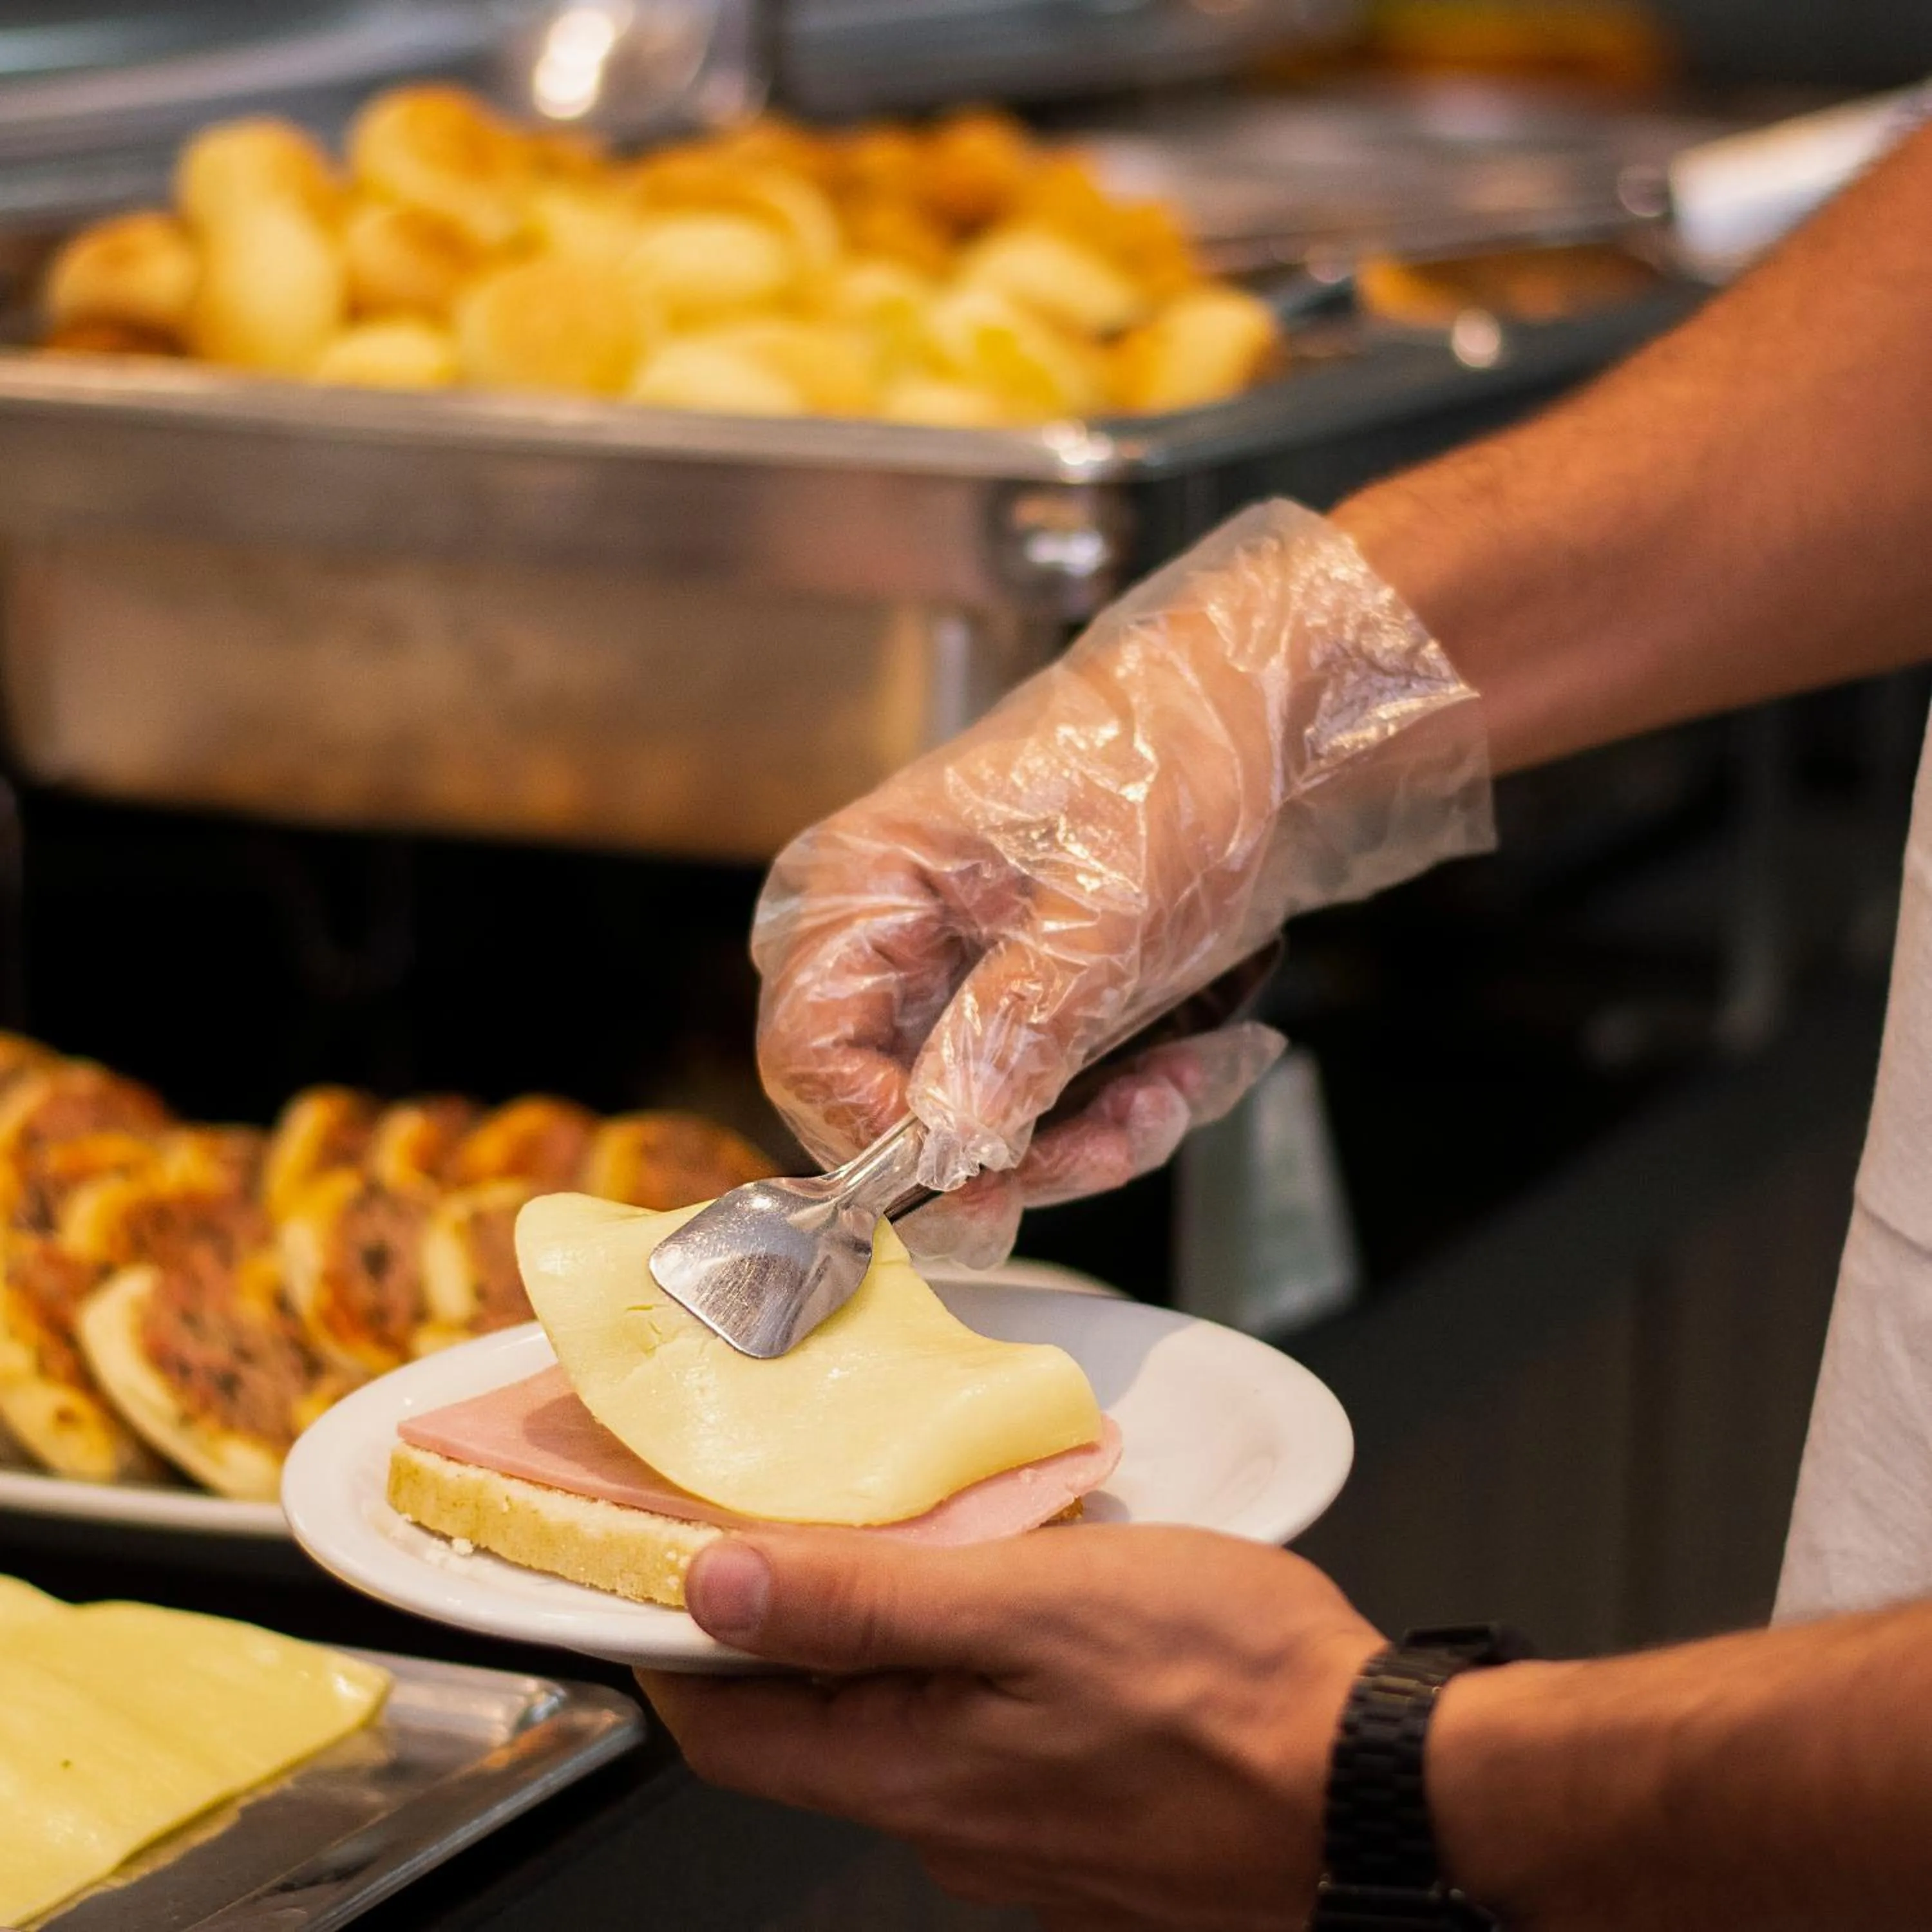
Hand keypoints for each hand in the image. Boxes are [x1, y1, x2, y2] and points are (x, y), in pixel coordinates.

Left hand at [638, 1526, 1383, 1928]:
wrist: (1389, 1790)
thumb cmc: (1228, 1682)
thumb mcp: (1026, 1603)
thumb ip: (862, 1602)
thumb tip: (713, 1588)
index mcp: (914, 1776)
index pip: (728, 1732)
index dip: (676, 1651)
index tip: (657, 1575)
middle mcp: (954, 1833)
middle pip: (817, 1735)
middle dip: (794, 1635)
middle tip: (807, 1527)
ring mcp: (1026, 1849)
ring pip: (916, 1735)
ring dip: (906, 1649)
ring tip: (947, 1550)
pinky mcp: (1092, 1839)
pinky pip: (998, 1754)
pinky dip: (986, 1682)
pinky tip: (1043, 1622)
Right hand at [752, 499, 1490, 1263]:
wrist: (1274, 721)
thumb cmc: (1175, 754)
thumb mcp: (1108, 897)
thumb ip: (1023, 1019)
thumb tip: (949, 1131)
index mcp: (863, 885)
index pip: (805, 1052)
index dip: (876, 1138)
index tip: (982, 1178)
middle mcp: (892, 945)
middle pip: (896, 1112)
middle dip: (1022, 1149)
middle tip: (1123, 1135)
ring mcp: (962, 986)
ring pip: (985, 1130)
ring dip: (1095, 1135)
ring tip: (1182, 1083)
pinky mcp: (1030, 1016)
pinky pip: (1052, 1111)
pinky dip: (1130, 1108)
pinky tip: (1200, 1059)